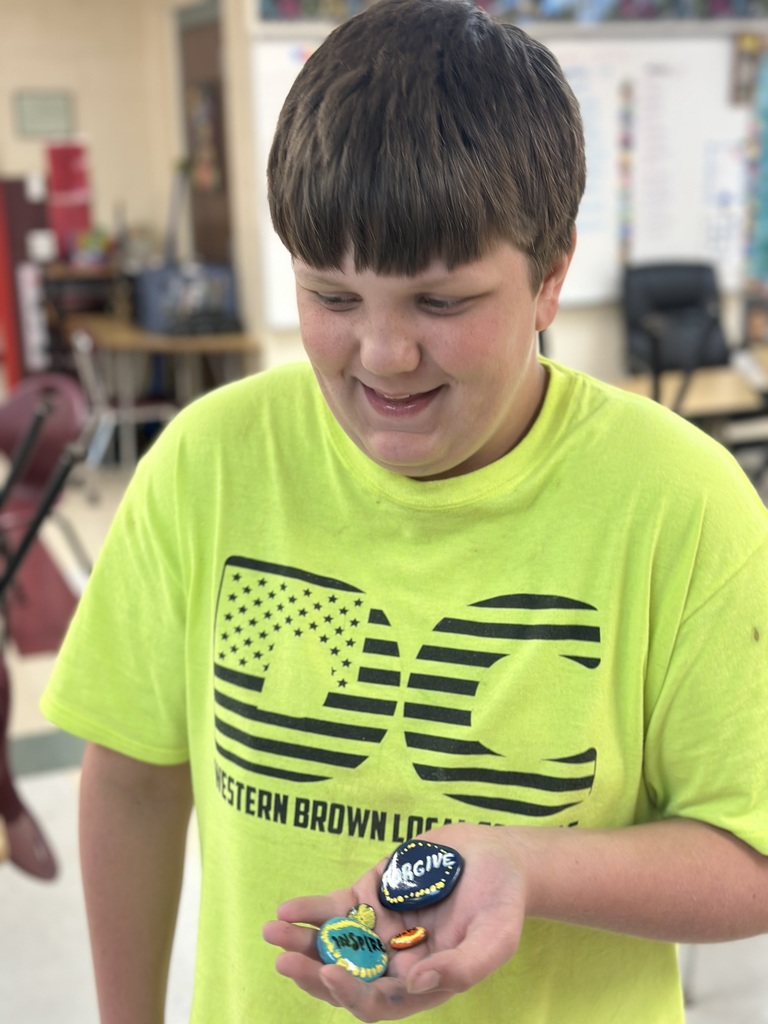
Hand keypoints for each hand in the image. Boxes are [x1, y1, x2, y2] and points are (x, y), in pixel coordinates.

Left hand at [262, 824, 527, 1021]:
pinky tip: (286, 909)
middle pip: (345, 976)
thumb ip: (463, 966)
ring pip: (333, 943)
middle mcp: (394, 962)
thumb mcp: (496, 937)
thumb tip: (415, 981)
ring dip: (301, 942)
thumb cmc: (502, 903)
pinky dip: (311, 910)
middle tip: (284, 961)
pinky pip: (335, 909)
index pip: (378, 1001)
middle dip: (312, 972)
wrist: (497, 858)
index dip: (351, 992)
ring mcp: (379, 929)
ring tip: (272, 933)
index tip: (330, 972)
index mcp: (421, 983)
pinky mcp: (371, 896)